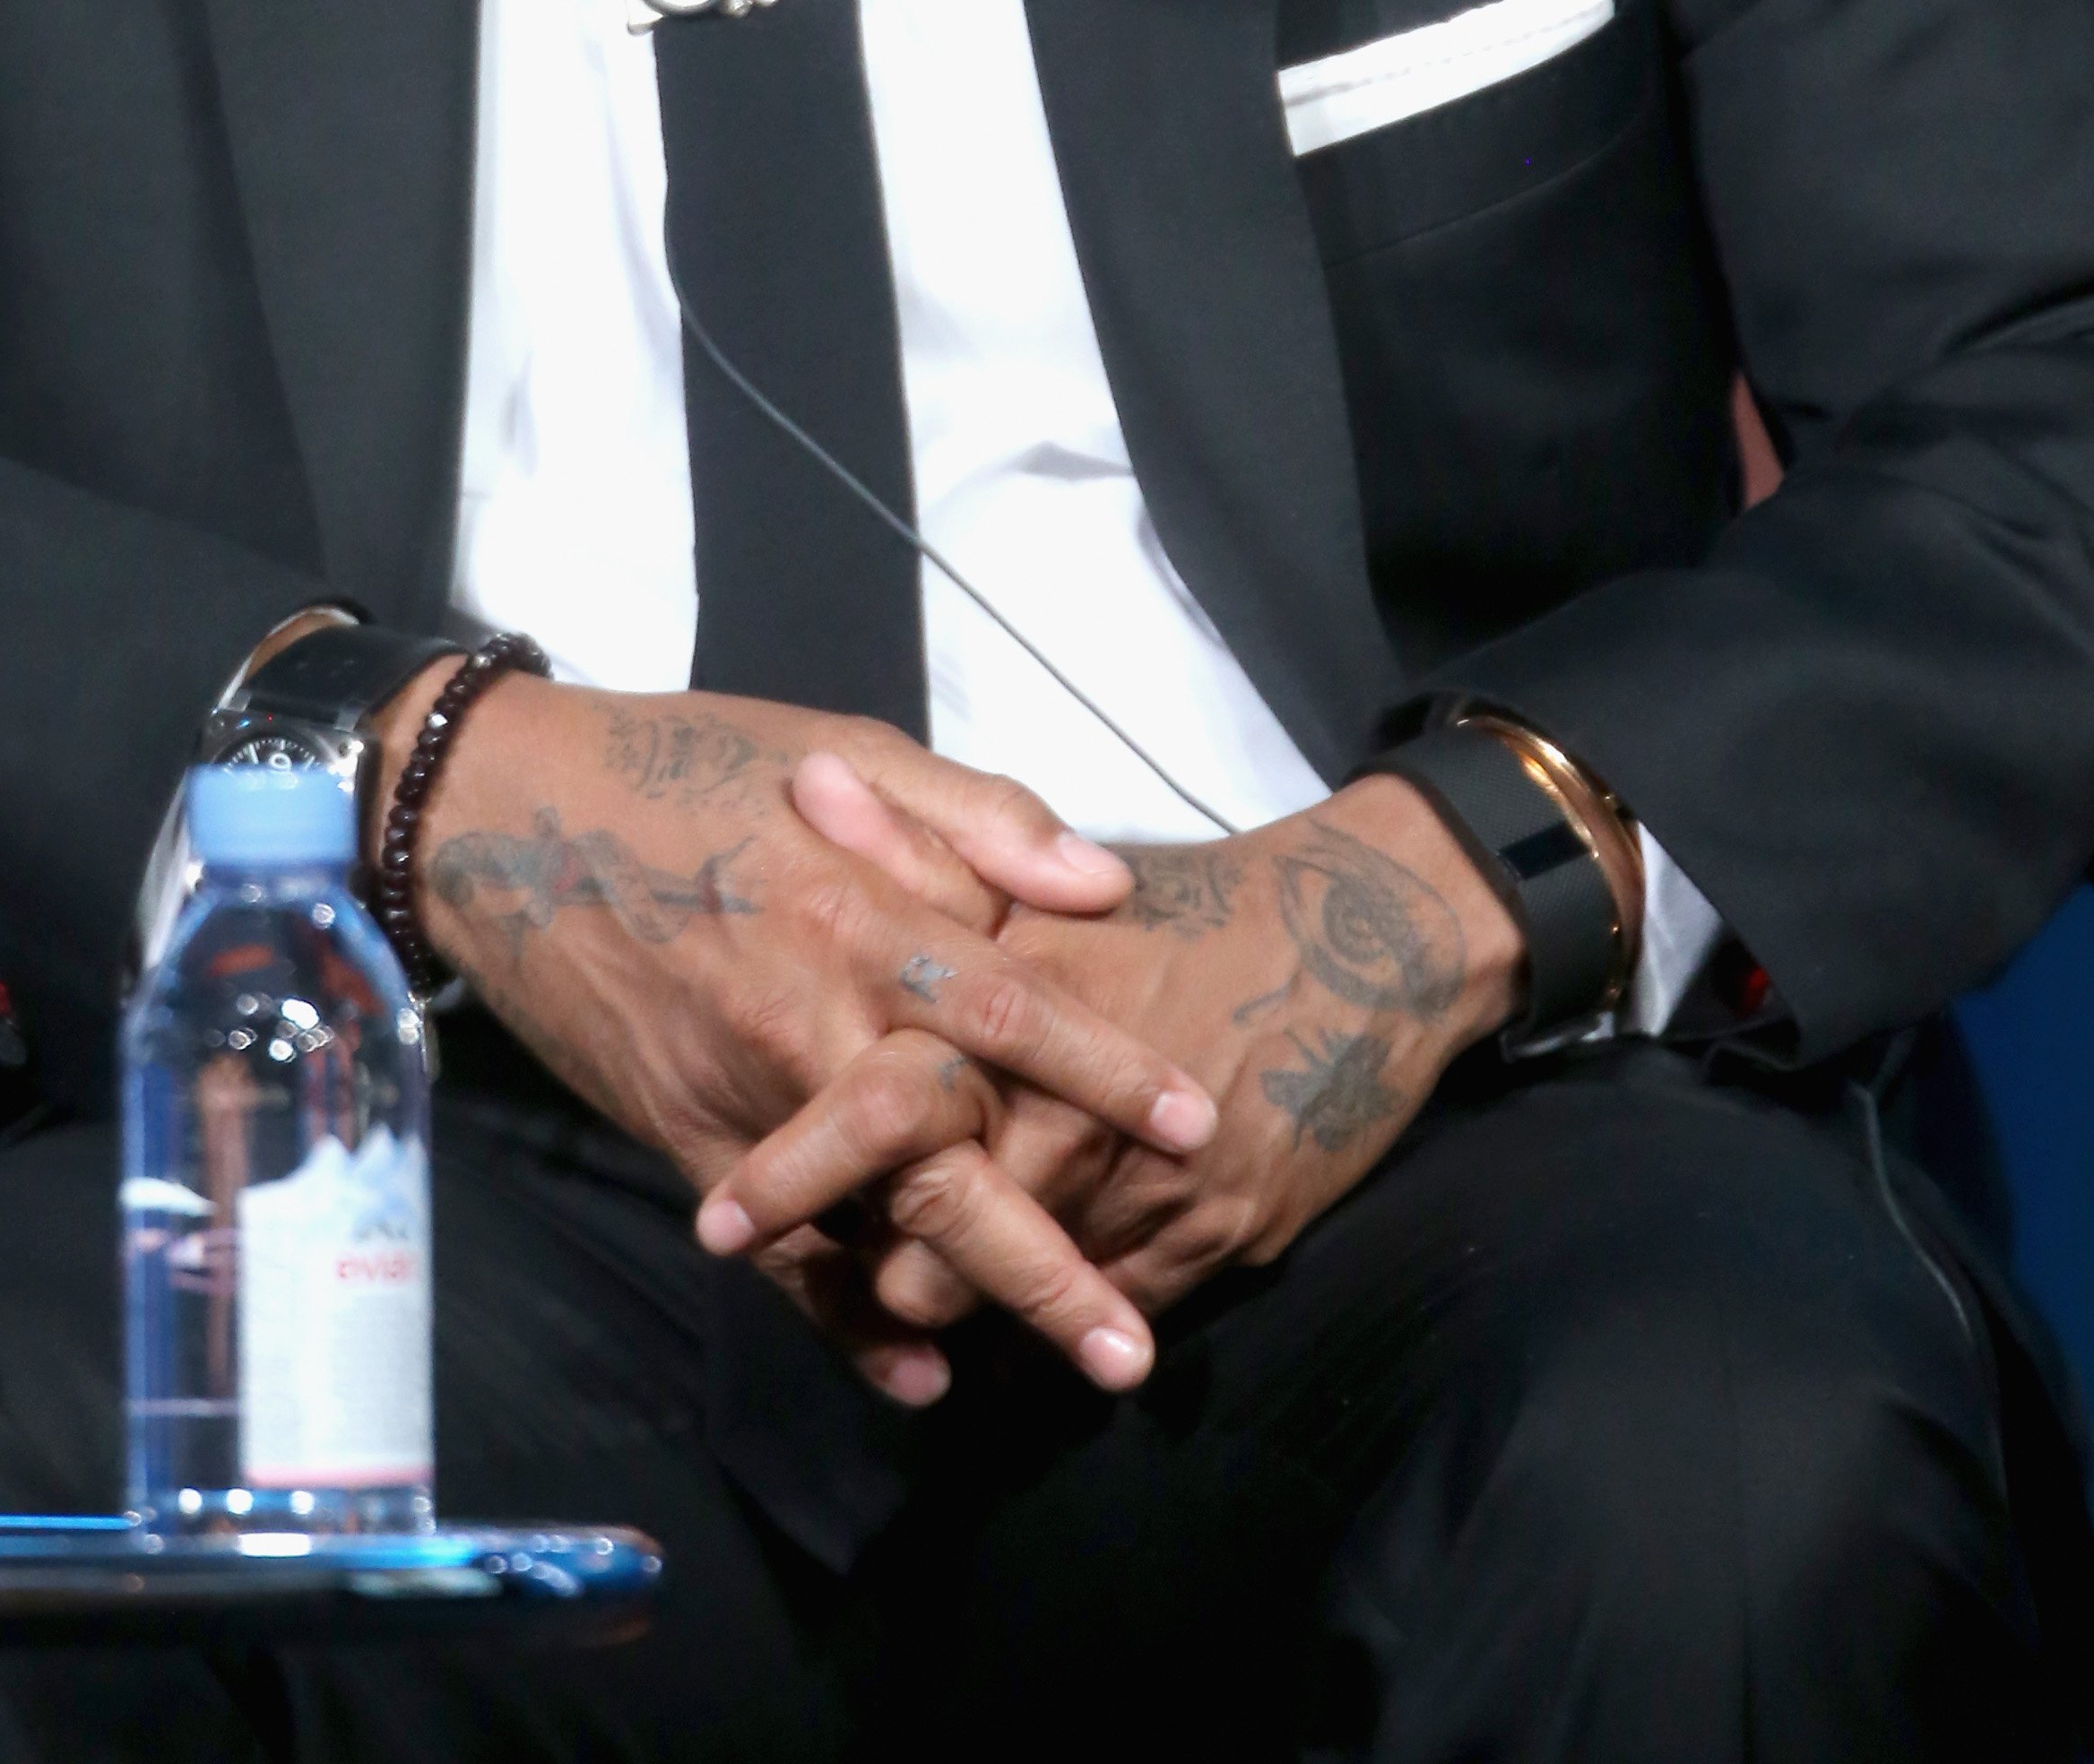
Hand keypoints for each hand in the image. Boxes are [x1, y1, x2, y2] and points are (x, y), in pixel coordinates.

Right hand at [371, 669, 1218, 1400]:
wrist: (501, 814)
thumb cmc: (685, 763)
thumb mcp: (839, 745)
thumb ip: (974, 812)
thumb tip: (1098, 883)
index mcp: (859, 906)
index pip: (1011, 1005)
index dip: (1107, 1067)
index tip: (1198, 1125)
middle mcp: (808, 1015)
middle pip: (950, 1155)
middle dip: (1046, 1257)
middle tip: (1135, 1348)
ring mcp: (742, 1090)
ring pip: (873, 1217)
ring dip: (970, 1302)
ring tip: (1063, 1364)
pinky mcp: (684, 1135)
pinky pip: (779, 1246)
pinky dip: (843, 1316)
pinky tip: (915, 1372)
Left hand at [695, 771, 1523, 1384]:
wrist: (1371, 938)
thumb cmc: (1192, 904)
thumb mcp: (1041, 863)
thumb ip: (921, 838)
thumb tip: (808, 784)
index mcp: (1018, 994)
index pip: (884, 1098)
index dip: (797, 1170)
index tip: (721, 1216)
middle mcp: (1075, 1097)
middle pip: (944, 1221)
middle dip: (874, 1270)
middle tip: (825, 1276)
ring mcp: (1154, 1177)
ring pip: (1022, 1283)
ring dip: (968, 1299)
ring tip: (921, 1296)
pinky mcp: (1224, 1235)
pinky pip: (1116, 1305)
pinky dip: (1068, 1308)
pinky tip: (1035, 1306)